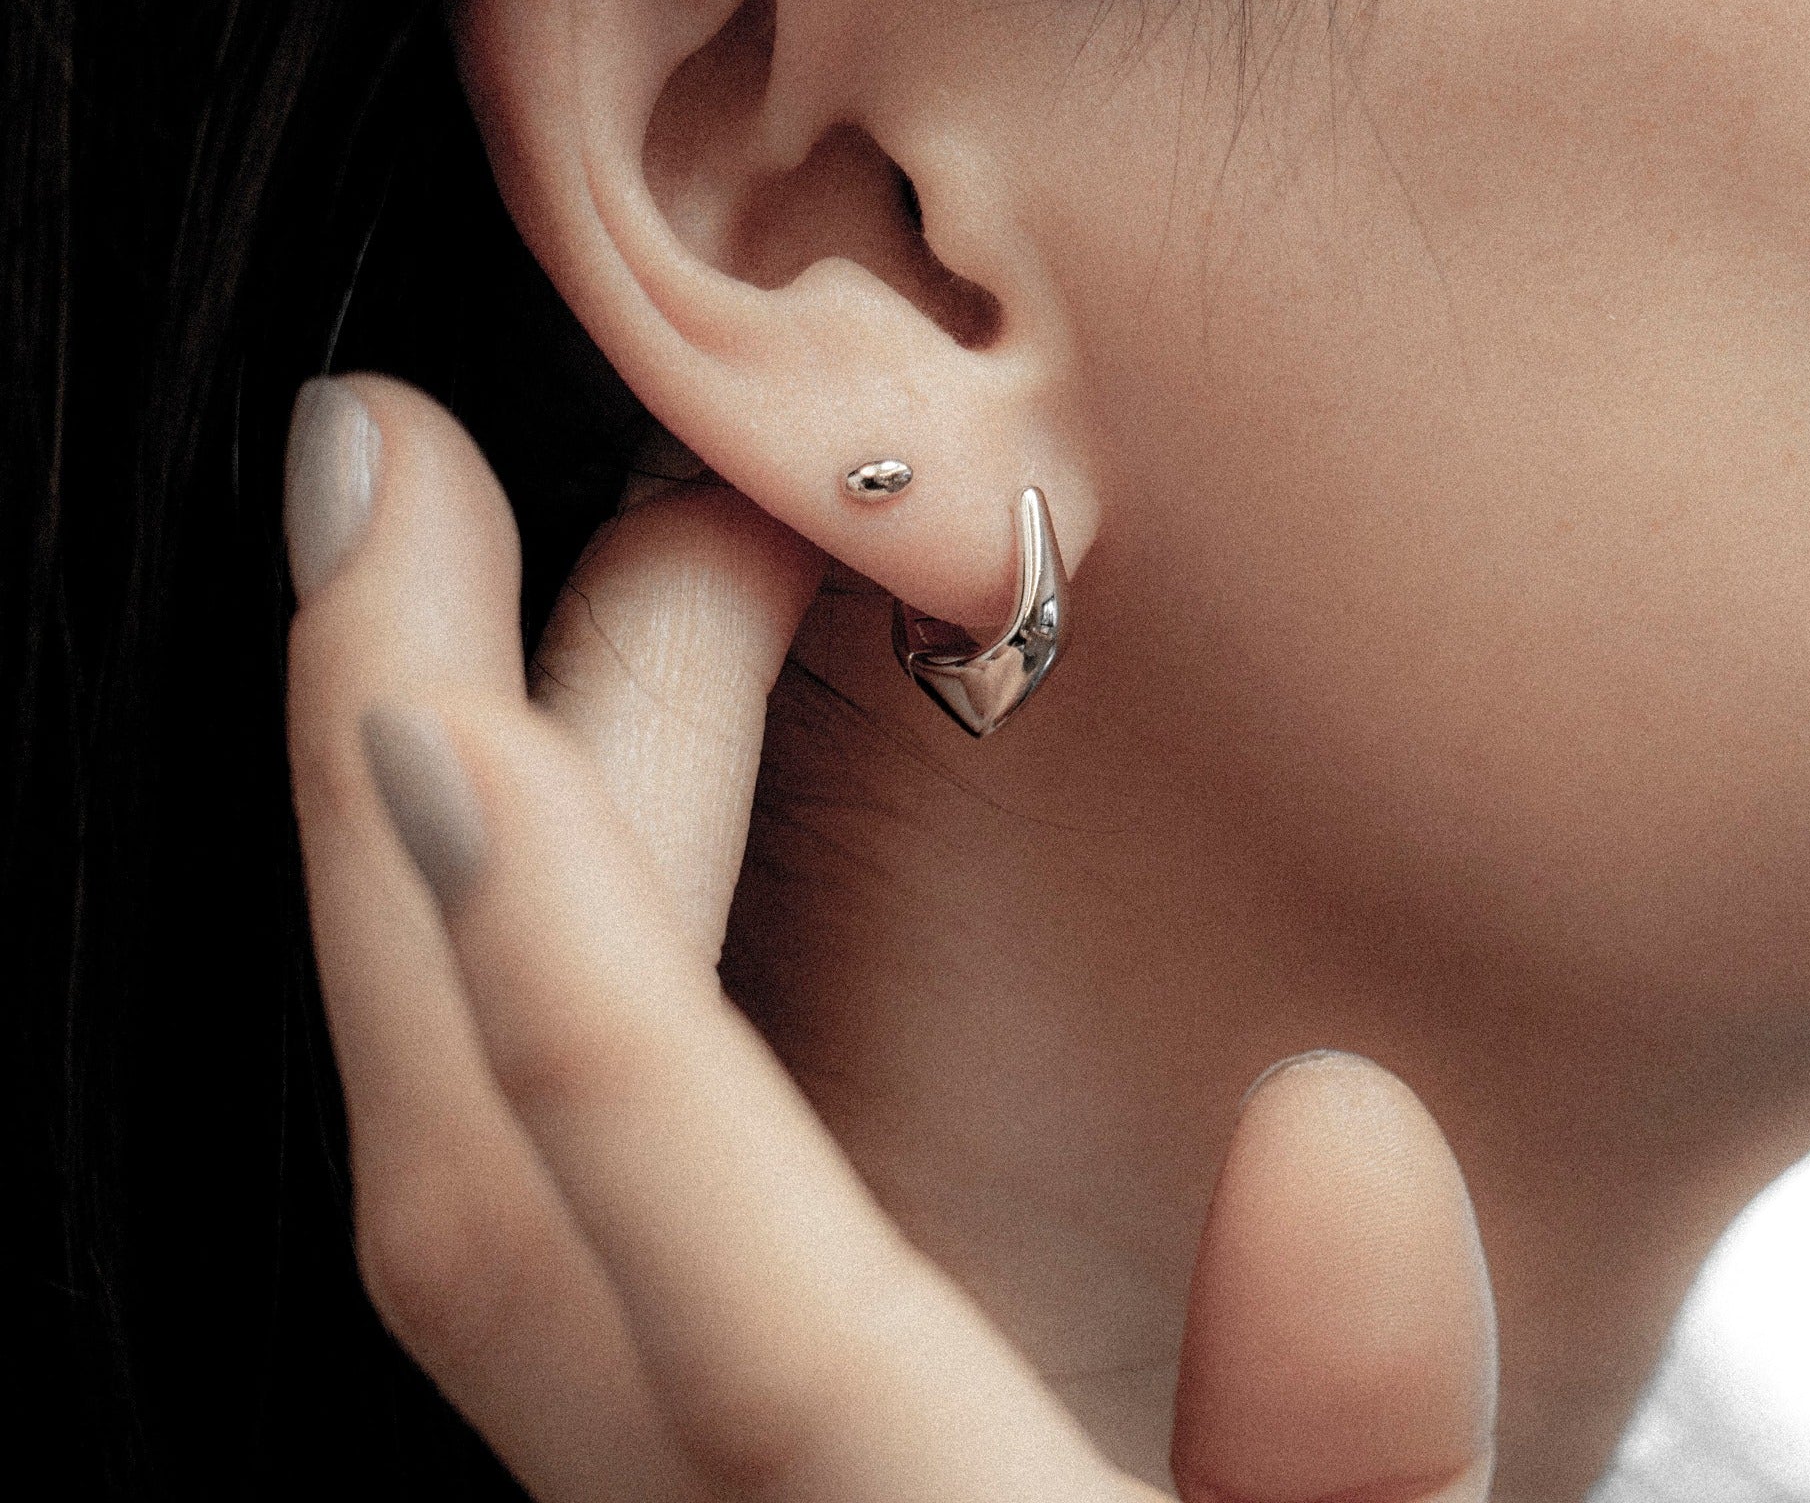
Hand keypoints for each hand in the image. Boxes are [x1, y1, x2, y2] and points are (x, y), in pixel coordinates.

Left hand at [284, 374, 1497, 1502]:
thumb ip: (1374, 1453)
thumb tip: (1332, 1127)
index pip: (757, 1330)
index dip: (597, 1022)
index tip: (473, 731)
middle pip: (481, 1205)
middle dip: (396, 801)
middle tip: (382, 460)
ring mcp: (644, 1466)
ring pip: (448, 1158)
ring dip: (404, 826)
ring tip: (419, 537)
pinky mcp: (637, 1398)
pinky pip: (498, 1150)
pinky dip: (473, 921)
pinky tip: (513, 745)